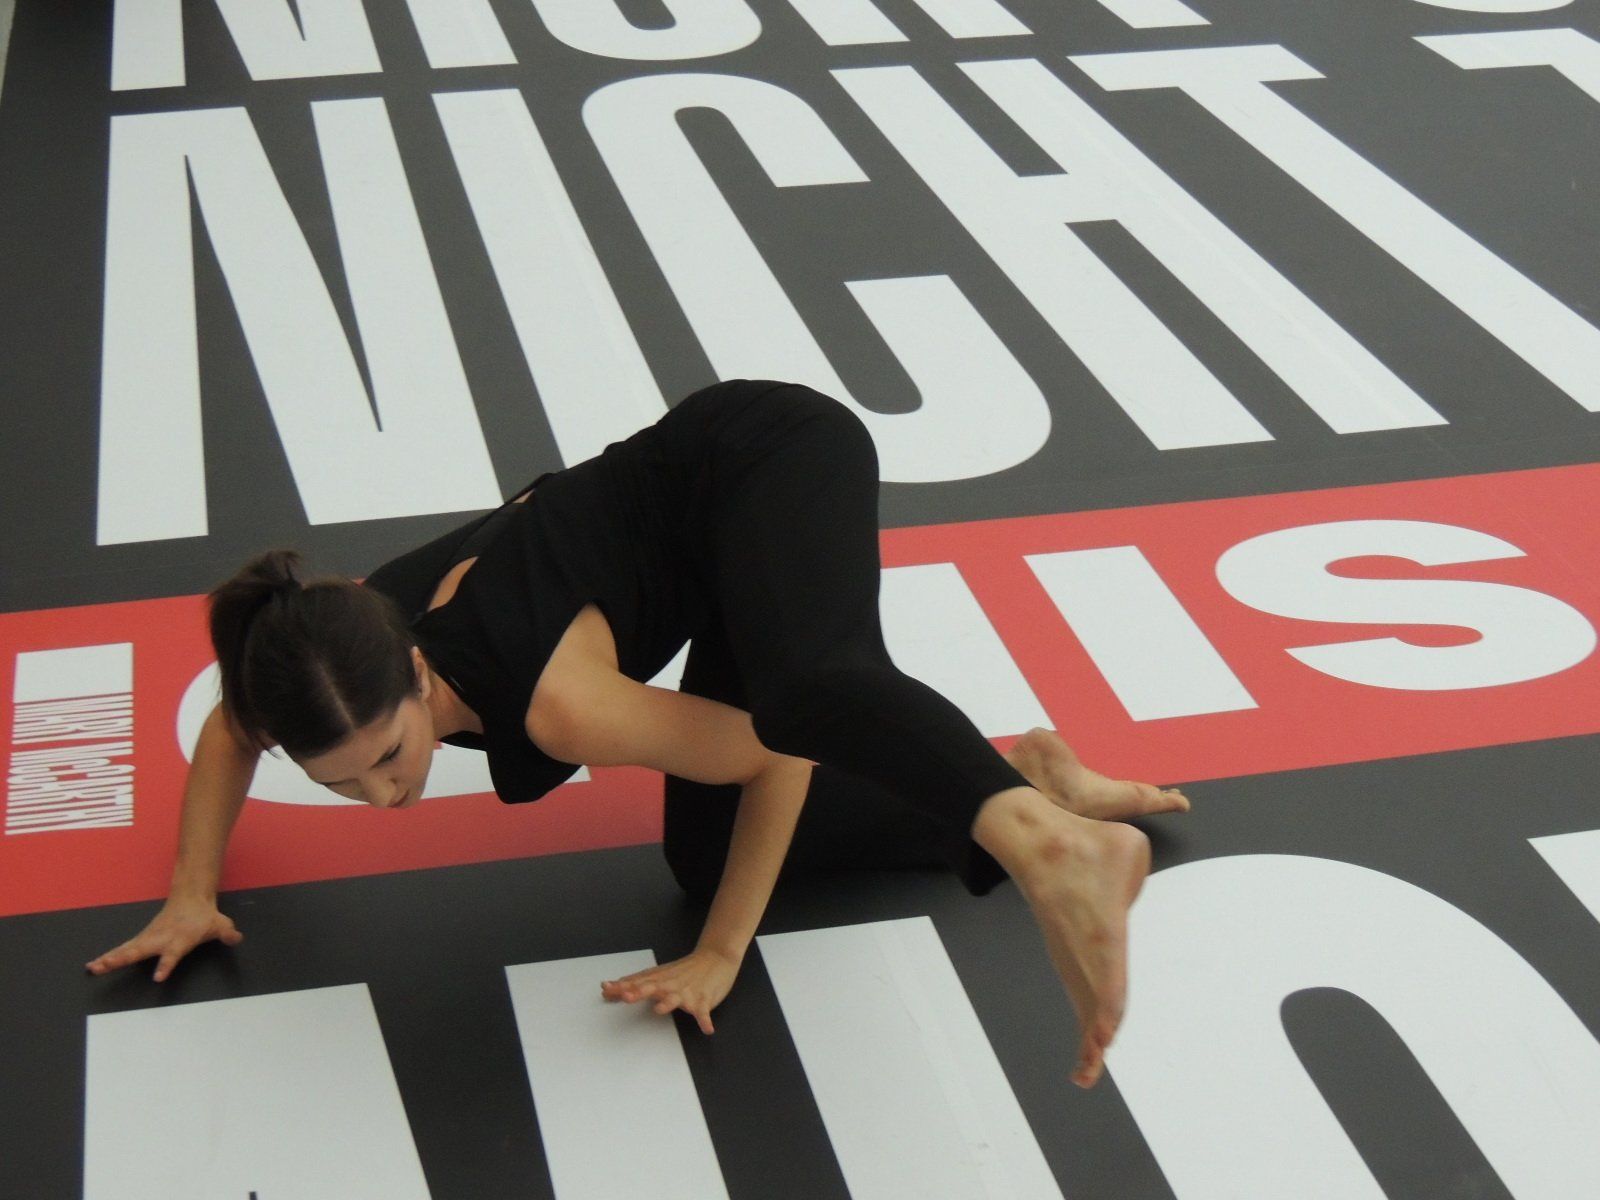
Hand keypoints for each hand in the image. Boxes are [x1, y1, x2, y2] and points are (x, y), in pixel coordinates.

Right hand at [85, 895, 243, 982]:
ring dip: (109, 960)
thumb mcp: (220, 924)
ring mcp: (149, 938)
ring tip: (92, 969)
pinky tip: (94, 966)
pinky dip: (108, 958)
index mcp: (179, 940)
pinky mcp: (142, 939)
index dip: (167, 965)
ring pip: (126, 950)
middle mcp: (160, 939)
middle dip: (121, 960)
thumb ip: (228, 933)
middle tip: (104, 968)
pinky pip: (123, 950)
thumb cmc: (204, 916)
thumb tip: (236, 937)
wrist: (190, 897)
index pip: (172, 955)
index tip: (158, 977)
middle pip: (139, 951)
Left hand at [599, 947, 741, 1034]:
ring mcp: (687, 992)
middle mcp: (670, 984)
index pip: (637, 982)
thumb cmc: (683, 971)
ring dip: (667, 1003)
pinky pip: (703, 1012)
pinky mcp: (703, 999)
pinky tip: (706, 1029)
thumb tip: (607, 988)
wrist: (715, 958)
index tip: (606, 988)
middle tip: (625, 996)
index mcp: (659, 979)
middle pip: (652, 987)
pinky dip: (705, 1020)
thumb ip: (634, 983)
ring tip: (659, 1010)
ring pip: (675, 998)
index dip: (621, 986)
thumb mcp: (658, 974)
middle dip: (639, 991)